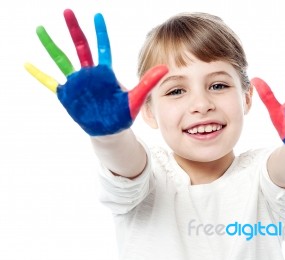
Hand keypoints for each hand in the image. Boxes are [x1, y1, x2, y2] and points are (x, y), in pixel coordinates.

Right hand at [25, 9, 167, 135]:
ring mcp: (76, 83)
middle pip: (80, 47)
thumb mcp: (136, 98)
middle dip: (74, 30)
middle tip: (68, 11)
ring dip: (51, 45)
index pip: (103, 47)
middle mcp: (89, 74)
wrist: (109, 130)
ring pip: (62, 60)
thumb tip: (165, 68)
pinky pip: (50, 82)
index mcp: (105, 73)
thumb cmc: (122, 113)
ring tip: (40, 29)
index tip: (98, 16)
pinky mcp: (67, 95)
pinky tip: (27, 64)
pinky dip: (39, 74)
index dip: (100, 32)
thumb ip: (148, 82)